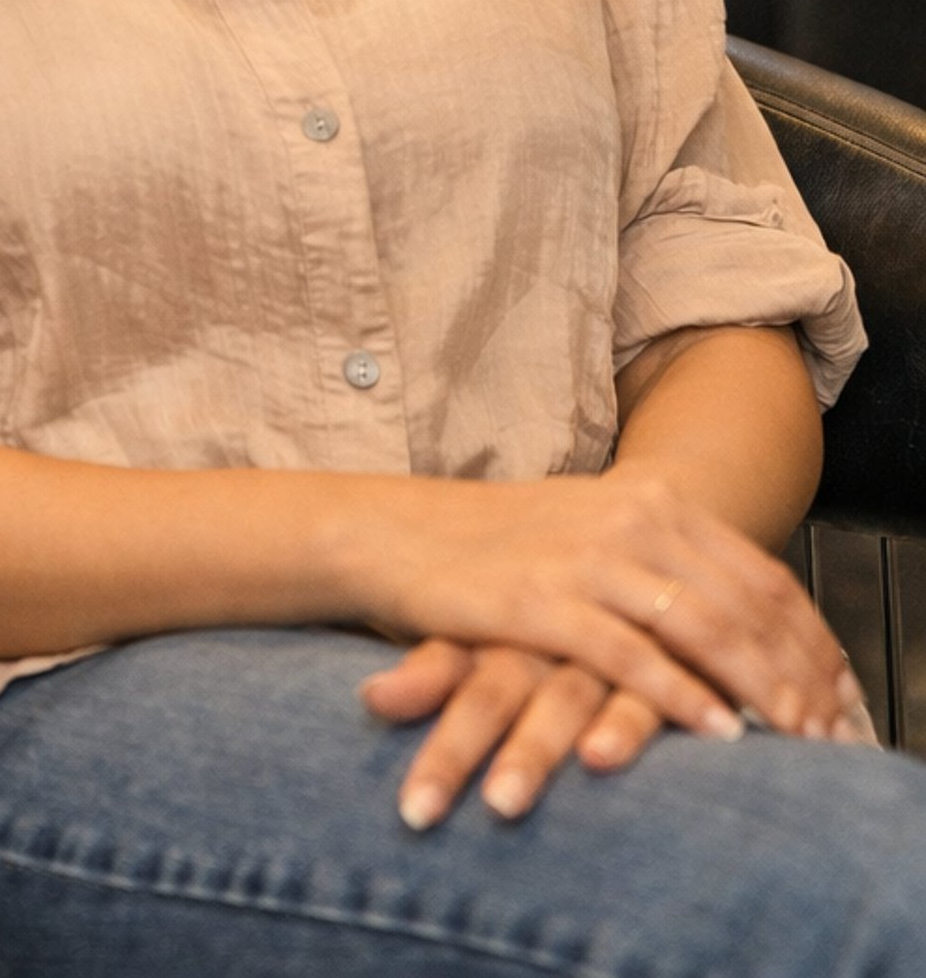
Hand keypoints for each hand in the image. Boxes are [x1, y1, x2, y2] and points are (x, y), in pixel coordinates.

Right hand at [351, 468, 858, 754]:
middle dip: (798, 672)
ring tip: (795, 738)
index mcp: (648, 498)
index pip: (758, 573)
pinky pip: (631, 655)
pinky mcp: (539, 600)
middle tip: (832, 730)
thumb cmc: (496, 543)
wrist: (396, 533)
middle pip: (744, 603)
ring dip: (759, 688)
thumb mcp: (589, 533)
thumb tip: (730, 614)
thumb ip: (658, 562)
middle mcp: (627, 519)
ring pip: (702, 627)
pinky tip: (718, 731)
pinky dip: (682, 696)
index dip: (808, 636)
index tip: (841, 690)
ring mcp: (585, 557)